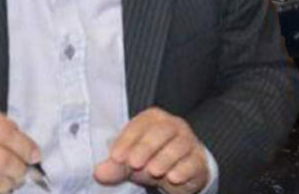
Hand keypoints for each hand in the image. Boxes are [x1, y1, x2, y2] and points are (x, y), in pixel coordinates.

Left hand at [94, 107, 210, 193]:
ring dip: (165, 158)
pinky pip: (193, 161)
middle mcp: (174, 126)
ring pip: (180, 145)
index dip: (127, 140)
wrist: (179, 173)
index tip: (116, 157)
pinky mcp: (199, 160)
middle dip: (146, 147)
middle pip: (162, 131)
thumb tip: (99, 172)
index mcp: (154, 120)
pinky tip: (173, 177)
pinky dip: (184, 169)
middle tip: (134, 164)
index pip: (141, 124)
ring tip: (153, 171)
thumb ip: (115, 166)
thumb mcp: (131, 163)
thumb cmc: (151, 160)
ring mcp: (189, 142)